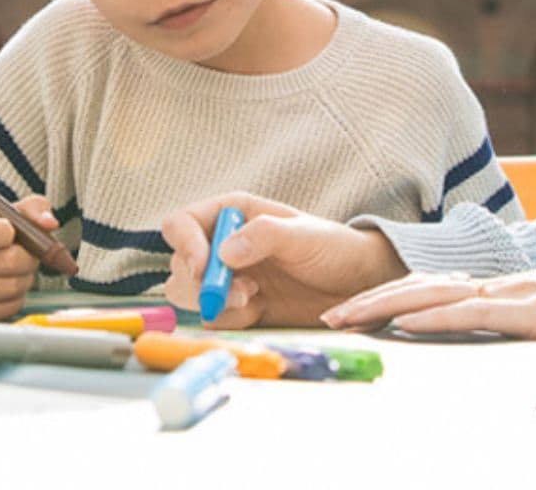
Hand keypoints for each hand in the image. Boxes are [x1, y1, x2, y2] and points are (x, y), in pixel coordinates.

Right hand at [0, 193, 58, 319]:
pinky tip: (8, 284)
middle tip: (28, 253)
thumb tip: (50, 224)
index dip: (8, 232)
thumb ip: (32, 210)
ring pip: (12, 286)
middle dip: (29, 257)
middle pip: (10, 262)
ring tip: (18, 269)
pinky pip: (7, 308)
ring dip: (25, 278)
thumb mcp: (7, 212)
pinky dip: (17, 297)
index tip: (13, 232)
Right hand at [160, 193, 407, 327]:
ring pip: (190, 295)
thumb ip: (265, 235)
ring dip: (216, 303)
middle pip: (179, 266)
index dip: (184, 244)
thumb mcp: (304, 235)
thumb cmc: (333, 248)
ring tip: (254, 298)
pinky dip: (230, 320)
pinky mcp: (237, 309)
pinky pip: (214, 319)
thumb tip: (224, 252)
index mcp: (232, 215)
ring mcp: (227, 279)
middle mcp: (222, 245)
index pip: (182, 224)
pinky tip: (260, 310)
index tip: (202, 267)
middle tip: (242, 292)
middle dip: (201, 283)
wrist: (355, 286)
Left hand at [321, 257, 535, 339]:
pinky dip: (434, 317)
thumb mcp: (520, 309)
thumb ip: (486, 312)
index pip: (418, 287)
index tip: (344, 308)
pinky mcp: (520, 312)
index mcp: (480, 285)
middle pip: (413, 288)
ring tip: (352, 316)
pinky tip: (408, 322)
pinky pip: (469, 314)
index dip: (378, 295)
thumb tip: (451, 323)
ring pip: (430, 296)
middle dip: (367, 302)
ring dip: (386, 306)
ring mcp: (500, 295)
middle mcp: (482, 284)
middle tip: (330, 315)